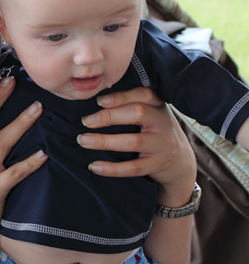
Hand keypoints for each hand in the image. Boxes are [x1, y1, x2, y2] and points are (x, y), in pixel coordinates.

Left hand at [77, 87, 195, 202]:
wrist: (180, 160)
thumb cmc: (157, 130)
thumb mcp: (153, 112)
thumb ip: (133, 102)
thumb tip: (97, 99)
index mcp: (159, 106)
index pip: (144, 95)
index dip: (121, 97)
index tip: (99, 101)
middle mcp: (163, 123)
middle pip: (137, 114)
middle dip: (109, 116)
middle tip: (86, 121)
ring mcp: (161, 145)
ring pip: (133, 141)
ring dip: (105, 141)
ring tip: (83, 140)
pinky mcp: (156, 165)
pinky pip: (133, 168)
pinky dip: (112, 169)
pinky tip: (94, 166)